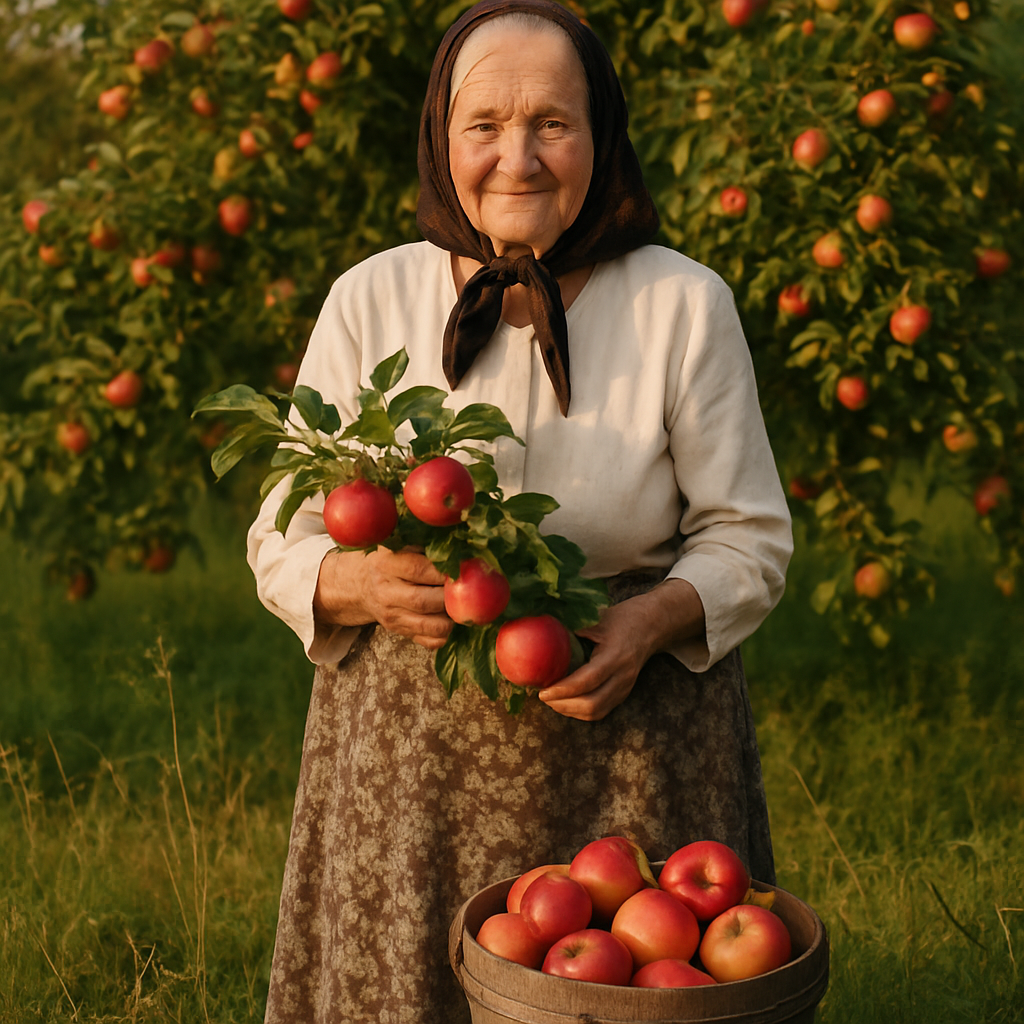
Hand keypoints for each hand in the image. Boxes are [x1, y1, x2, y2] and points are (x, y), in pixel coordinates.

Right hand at [314, 547, 451, 649]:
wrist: (361, 584)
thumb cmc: (391, 559)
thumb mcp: (400, 544)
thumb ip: (425, 545)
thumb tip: (462, 548)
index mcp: (386, 564)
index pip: (418, 570)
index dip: (444, 571)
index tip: (463, 568)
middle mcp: (386, 592)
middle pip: (424, 600)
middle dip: (450, 597)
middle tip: (468, 589)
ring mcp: (392, 616)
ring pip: (429, 625)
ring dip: (451, 618)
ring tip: (461, 605)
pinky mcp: (399, 631)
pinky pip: (429, 641)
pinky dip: (445, 634)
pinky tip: (450, 618)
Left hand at [537, 579, 704, 721]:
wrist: (653, 625)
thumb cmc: (623, 617)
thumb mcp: (598, 617)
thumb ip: (574, 627)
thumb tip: (541, 633)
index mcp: (615, 656)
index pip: (587, 681)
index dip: (563, 689)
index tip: (543, 691)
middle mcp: (623, 676)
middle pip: (592, 704)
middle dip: (563, 705)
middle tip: (543, 697)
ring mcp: (625, 687)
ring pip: (596, 711)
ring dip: (571, 711)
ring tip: (552, 701)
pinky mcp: (624, 693)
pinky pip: (601, 710)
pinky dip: (581, 711)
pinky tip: (566, 702)